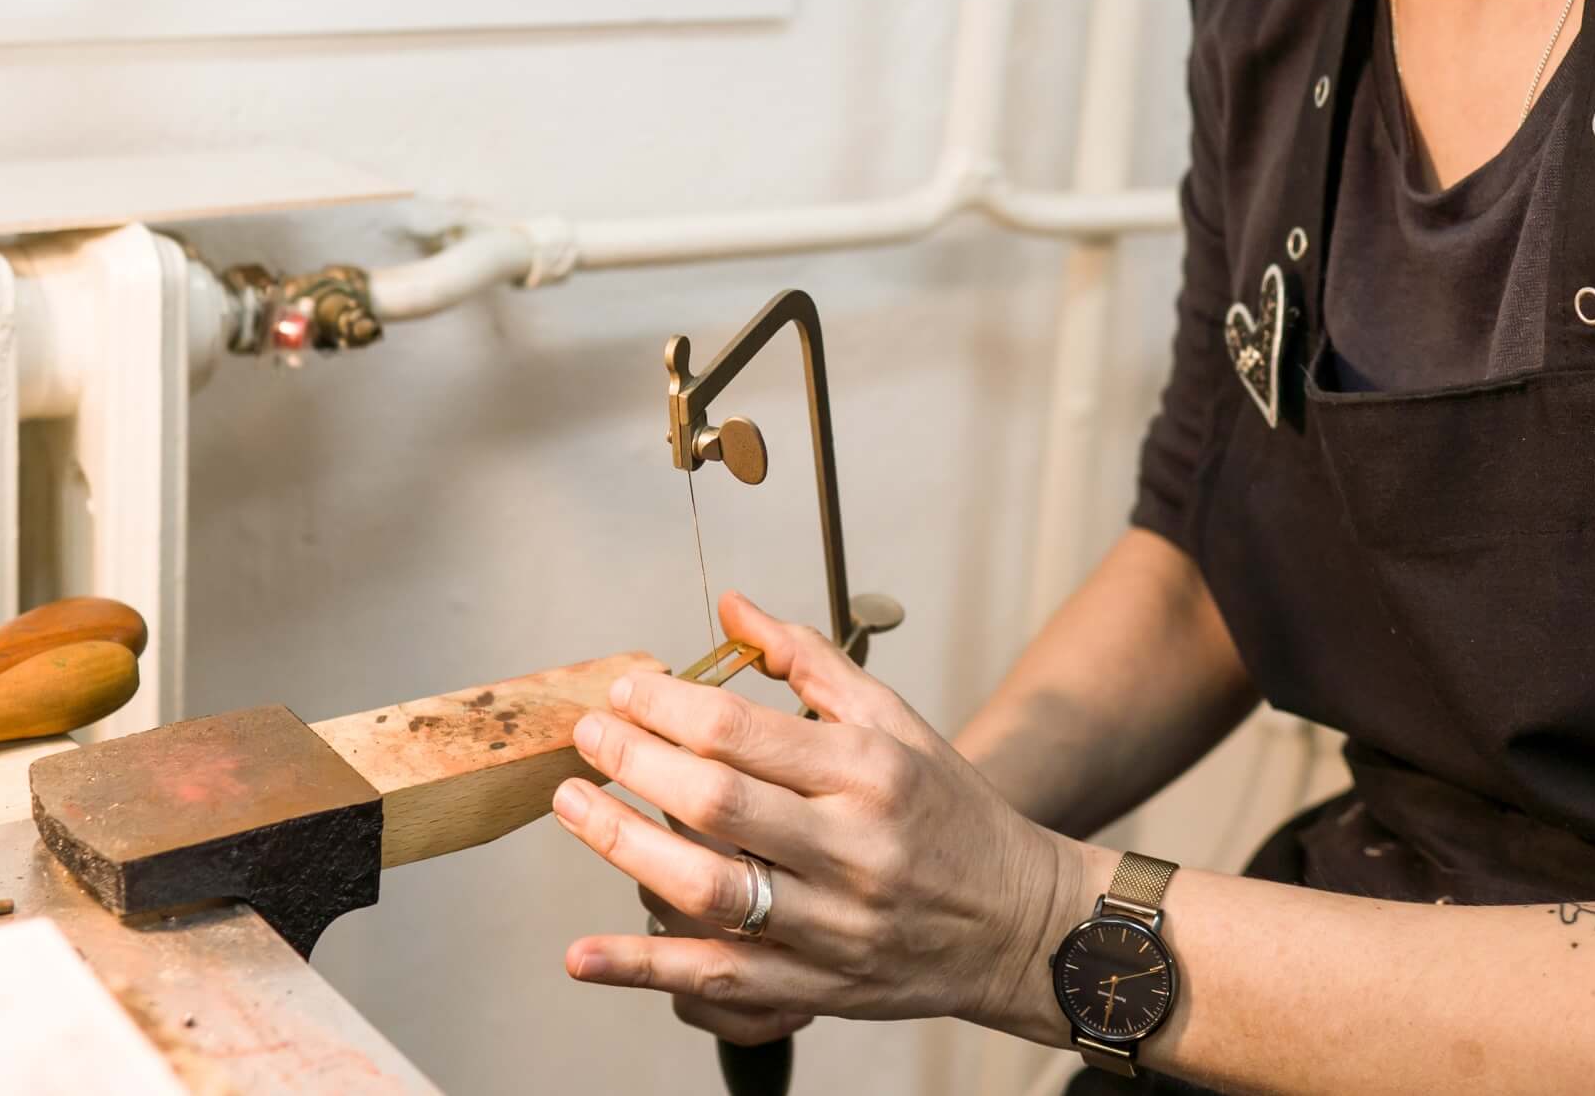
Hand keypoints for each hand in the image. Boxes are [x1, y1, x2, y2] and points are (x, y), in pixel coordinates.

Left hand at [552, 590, 1088, 1038]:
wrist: (1020, 925)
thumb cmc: (948, 813)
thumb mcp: (894, 721)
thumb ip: (807, 661)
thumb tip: (732, 605)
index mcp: (870, 772)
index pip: (743, 732)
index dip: (667, 708)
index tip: (625, 692)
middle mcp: (853, 848)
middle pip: (717, 804)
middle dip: (634, 763)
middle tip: (586, 737)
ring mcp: (834, 926)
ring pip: (711, 890)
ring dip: (624, 848)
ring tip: (574, 808)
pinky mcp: (818, 989)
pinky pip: (719, 980)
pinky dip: (644, 969)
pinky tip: (583, 954)